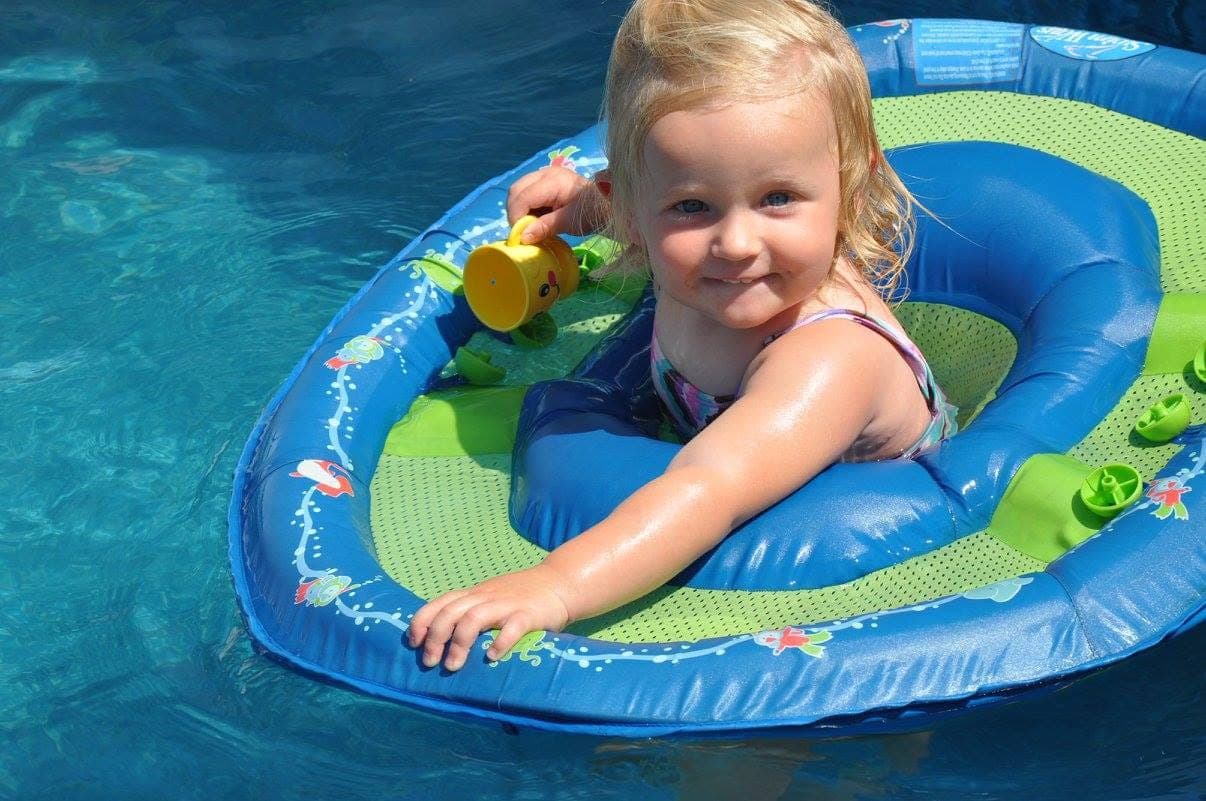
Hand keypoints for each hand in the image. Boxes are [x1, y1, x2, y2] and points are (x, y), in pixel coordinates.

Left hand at [407, 563, 572, 671]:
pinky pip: (512, 627)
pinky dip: (500, 643)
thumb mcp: (489, 598)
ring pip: (473, 619)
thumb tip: (441, 638)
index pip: (439, 603)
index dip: (422, 622)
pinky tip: (492, 657)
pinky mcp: (528, 614)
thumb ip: (469, 612)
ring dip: (459, 644)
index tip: (413, 643)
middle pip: (450, 613)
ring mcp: (506, 605)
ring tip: (453, 666)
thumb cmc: (520, 596)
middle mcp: (485, 597)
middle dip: (435, 639)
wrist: (558, 583)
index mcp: (474, 594)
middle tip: (430, 663)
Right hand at [506, 166, 608, 243]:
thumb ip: (545, 227)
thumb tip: (523, 237)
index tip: (521, 236)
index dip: (516, 217)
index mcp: (553, 181)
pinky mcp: (544, 180)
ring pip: (517, 190)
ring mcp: (544, 174)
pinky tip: (536, 217)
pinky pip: (525, 192)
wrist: (606, 204)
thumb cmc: (591, 212)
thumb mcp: (569, 222)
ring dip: (519, 209)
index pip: (522, 197)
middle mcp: (546, 173)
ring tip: (531, 224)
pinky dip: (525, 206)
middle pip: (515, 190)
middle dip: (515, 212)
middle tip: (523, 231)